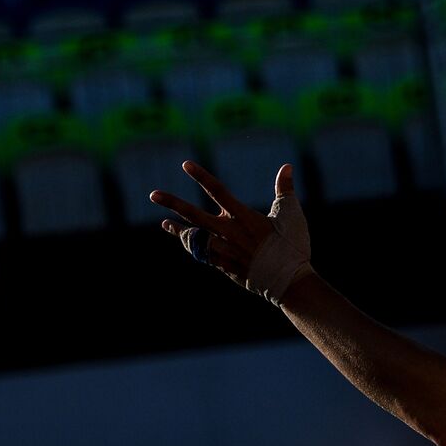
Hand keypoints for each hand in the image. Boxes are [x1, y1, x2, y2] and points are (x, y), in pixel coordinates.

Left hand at [150, 160, 313, 305]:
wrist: (288, 281)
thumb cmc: (292, 245)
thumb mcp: (291, 213)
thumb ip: (285, 188)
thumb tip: (287, 166)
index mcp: (243, 216)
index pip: (217, 190)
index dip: (200, 177)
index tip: (185, 165)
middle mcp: (228, 232)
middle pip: (193, 215)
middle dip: (173, 204)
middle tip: (153, 195)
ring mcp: (223, 250)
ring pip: (193, 238)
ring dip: (178, 230)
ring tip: (165, 224)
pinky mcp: (223, 265)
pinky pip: (202, 254)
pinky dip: (193, 247)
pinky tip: (187, 243)